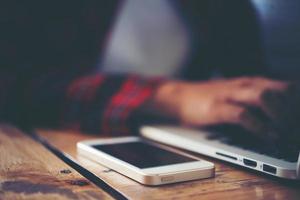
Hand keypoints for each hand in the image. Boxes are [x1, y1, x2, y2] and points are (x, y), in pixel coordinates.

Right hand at [153, 77, 297, 141]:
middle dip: (292, 109)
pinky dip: (260, 127)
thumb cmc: (208, 98)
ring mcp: (229, 95)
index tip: (298, 118)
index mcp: (250, 82)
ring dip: (280, 115)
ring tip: (285, 132)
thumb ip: (255, 99)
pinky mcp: (217, 108)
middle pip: (281, 89)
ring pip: (264, 97)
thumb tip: (279, 113)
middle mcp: (243, 85)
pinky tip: (268, 136)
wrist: (178, 97)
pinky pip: (243, 115)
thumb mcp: (235, 94)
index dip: (296, 101)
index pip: (285, 86)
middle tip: (294, 126)